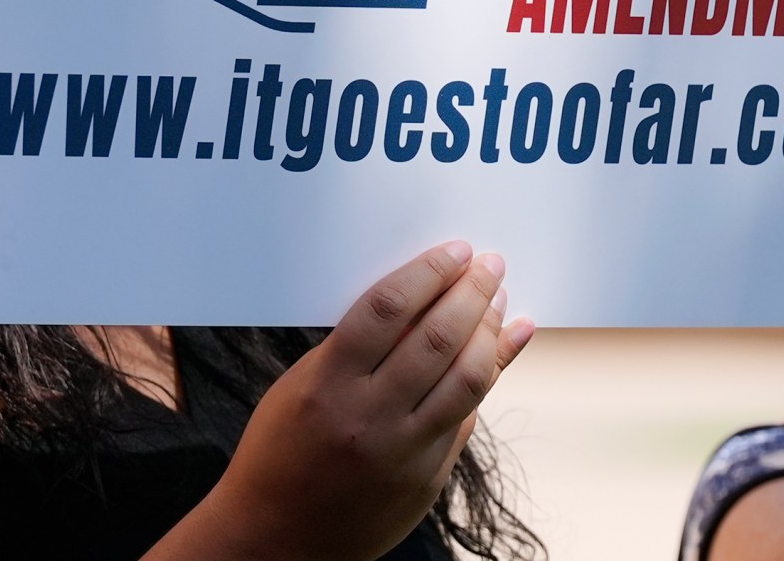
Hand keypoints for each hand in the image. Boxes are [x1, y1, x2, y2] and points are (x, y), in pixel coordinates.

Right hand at [159, 242, 533, 560]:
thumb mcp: (300, 388)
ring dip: (491, 331)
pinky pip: (467, 416)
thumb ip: (357, 350)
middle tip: (489, 264)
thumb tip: (417, 302)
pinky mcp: (428, 479)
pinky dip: (490, 375)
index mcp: (328, 386)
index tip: (454, 251)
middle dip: (471, 293)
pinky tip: (506, 346)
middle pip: (436, 339)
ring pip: (467, 378)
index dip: (428, 272)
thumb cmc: (280, 456)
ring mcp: (404, 454)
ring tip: (499, 300)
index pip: (387, 309)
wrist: (276, 541)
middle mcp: (369, 419)